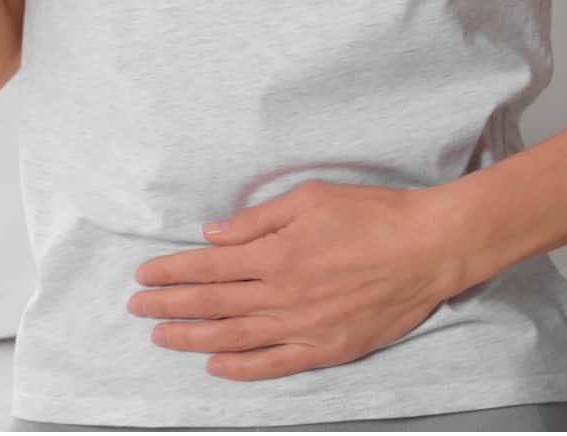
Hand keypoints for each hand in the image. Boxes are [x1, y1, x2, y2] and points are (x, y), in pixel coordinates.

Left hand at [129, 179, 482, 380]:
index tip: (143, 274)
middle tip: (136, 307)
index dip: (170, 272)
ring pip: (234, 338)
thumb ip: (255, 220)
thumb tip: (212, 236)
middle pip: (212, 304)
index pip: (207, 268)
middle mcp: (284, 294)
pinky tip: (215, 366)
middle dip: (168, 305)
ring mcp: (305, 326)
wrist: (430, 248)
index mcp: (276, 253)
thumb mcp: (309, 198)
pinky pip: (274, 364)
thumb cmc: (373, 214)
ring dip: (191, 338)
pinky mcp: (328, 347)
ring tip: (160, 337)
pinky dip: (241, 368)